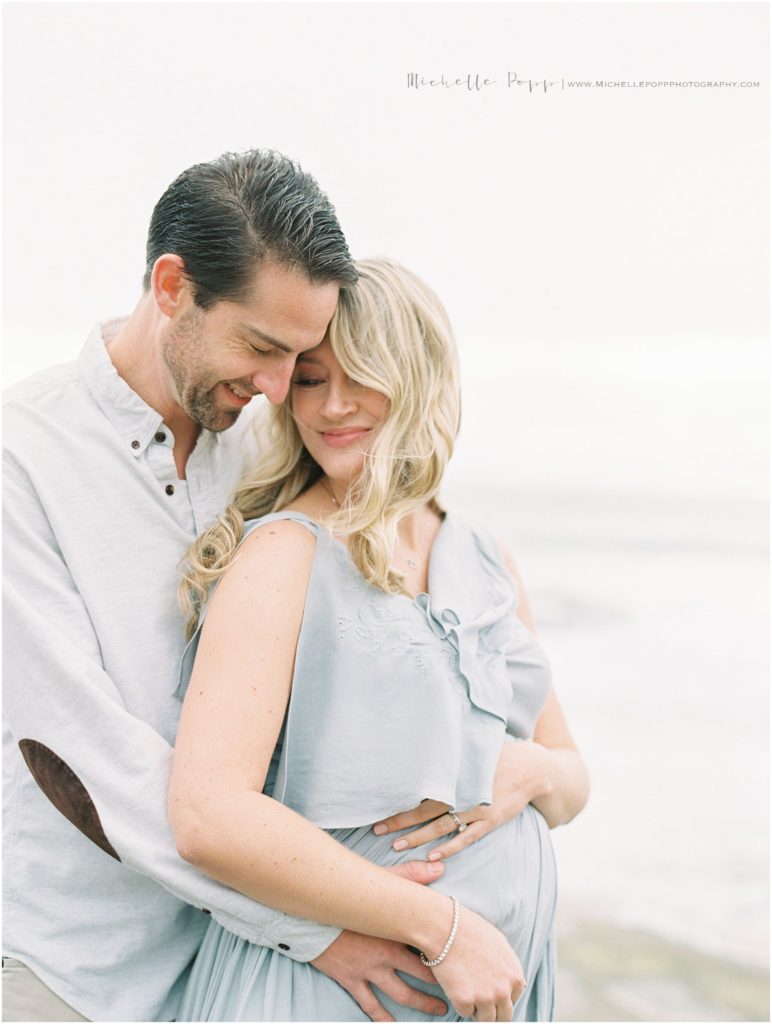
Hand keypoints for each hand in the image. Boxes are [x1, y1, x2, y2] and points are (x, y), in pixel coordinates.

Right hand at [310, 861, 448, 1021]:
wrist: (312, 910)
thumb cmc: (348, 892)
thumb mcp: (381, 879)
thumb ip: (411, 875)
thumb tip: (439, 867)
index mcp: (395, 931)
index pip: (428, 949)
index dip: (447, 959)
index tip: (461, 966)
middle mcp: (385, 955)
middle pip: (419, 977)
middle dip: (438, 989)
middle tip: (455, 997)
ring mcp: (367, 970)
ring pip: (400, 995)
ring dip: (420, 1005)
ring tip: (437, 1012)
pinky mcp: (350, 979)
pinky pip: (369, 1004)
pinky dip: (381, 1017)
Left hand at [373, 741, 547, 860]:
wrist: (530, 768)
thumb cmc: (496, 754)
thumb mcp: (471, 747)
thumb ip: (449, 750)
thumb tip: (422, 738)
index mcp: (454, 774)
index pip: (419, 788)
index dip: (398, 798)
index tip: (377, 805)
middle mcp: (461, 792)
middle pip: (424, 810)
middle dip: (399, 821)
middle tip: (376, 830)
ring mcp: (476, 809)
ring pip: (440, 827)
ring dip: (417, 837)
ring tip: (396, 846)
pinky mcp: (489, 822)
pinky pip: (465, 838)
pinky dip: (449, 847)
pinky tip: (432, 856)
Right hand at [431, 903, 525, 1021]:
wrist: (446, 927)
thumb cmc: (470, 930)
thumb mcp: (500, 944)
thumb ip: (510, 967)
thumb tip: (517, 983)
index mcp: (515, 977)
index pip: (513, 1001)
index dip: (500, 996)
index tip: (489, 989)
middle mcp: (504, 990)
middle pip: (503, 1017)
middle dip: (492, 1011)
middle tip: (478, 999)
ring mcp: (485, 998)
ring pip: (485, 1020)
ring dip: (476, 1009)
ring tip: (466, 988)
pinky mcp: (465, 1002)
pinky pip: (464, 1013)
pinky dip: (459, 1003)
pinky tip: (455, 983)